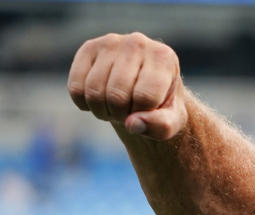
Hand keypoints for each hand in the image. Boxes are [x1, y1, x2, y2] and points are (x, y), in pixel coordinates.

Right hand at [67, 32, 187, 140]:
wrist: (146, 87)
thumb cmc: (161, 104)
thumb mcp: (172, 121)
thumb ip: (161, 126)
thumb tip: (132, 124)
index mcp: (164, 58)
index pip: (145, 97)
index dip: (143, 115)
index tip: (147, 111)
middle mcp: (137, 43)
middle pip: (116, 95)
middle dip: (121, 114)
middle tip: (128, 112)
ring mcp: (110, 42)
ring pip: (94, 91)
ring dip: (103, 111)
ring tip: (115, 107)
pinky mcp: (88, 48)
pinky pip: (76, 87)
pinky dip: (84, 104)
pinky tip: (99, 101)